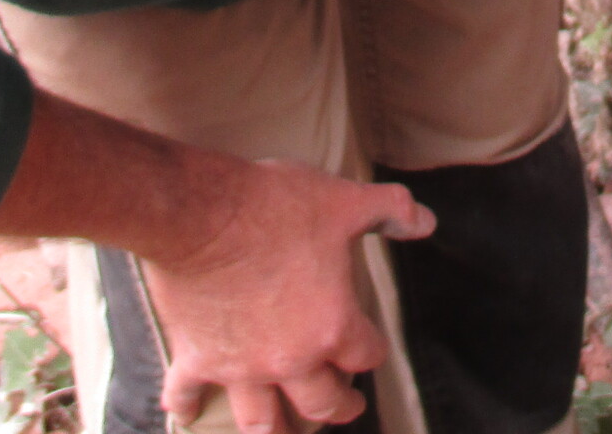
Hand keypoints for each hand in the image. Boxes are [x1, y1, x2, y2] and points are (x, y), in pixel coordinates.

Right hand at [146, 155, 436, 431]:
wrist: (201, 213)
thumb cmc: (275, 206)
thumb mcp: (345, 200)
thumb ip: (390, 211)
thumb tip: (426, 221)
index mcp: (332, 326)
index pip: (366, 355)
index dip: (372, 351)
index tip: (370, 349)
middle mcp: (290, 358)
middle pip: (320, 404)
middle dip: (336, 408)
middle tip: (343, 408)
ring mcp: (241, 366)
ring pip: (260, 421)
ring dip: (273, 430)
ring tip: (280, 431)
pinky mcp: (196, 359)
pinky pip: (187, 395)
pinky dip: (185, 406)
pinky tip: (185, 412)